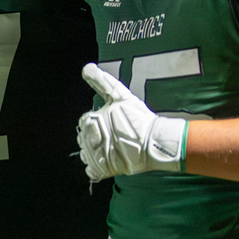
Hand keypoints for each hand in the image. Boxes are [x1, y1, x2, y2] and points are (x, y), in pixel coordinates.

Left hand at [76, 63, 187, 180]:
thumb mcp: (120, 95)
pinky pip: (90, 170)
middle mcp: (88, 139)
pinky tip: (110, 159)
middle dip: (95, 136)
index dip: (97, 121)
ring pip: (85, 153)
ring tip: (114, 147)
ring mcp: (93, 156)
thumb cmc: (138, 118)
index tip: (113, 122)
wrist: (155, 143)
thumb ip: (101, 82)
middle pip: (83, 138)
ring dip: (96, 151)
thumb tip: (86, 68)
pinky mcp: (100, 170)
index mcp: (90, 121)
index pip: (84, 121)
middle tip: (115, 135)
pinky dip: (98, 166)